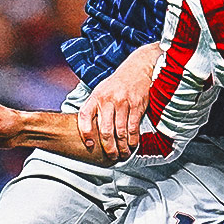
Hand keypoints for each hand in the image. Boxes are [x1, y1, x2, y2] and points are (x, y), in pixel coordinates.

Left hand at [77, 42, 158, 161]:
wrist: (139, 67)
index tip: (89, 144)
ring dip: (122, 147)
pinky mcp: (137, 105)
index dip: (85, 132)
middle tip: (111, 156)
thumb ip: (95, 108)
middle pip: (105, 130)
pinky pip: (133, 128)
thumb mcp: (101, 91)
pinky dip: (133, 140)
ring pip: (121, 132)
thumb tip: (89, 131)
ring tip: (123, 154)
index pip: (84, 116)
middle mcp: (108, 100)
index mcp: (96, 97)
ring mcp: (123, 102)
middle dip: (108, 147)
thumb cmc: (118, 83)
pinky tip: (133, 145)